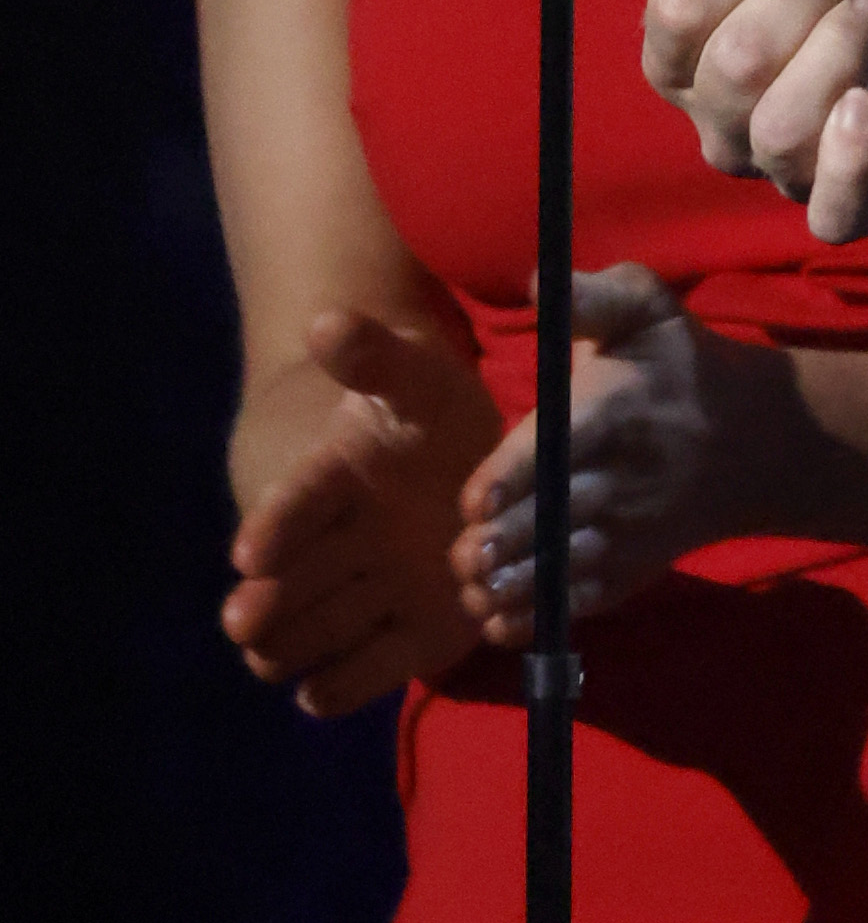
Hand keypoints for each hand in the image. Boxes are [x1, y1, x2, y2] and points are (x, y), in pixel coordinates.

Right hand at [223, 310, 501, 715]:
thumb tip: (326, 322)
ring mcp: (376, 593)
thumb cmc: (431, 415)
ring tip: (269, 656)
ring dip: (296, 643)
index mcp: (338, 477)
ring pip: (320, 629)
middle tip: (244, 616)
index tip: (249, 548)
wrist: (472, 465)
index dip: (277, 522)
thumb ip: (375, 356)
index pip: (301, 499)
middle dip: (270, 599)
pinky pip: (369, 671)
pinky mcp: (414, 637)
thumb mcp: (416, 377)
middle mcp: (344, 544)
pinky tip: (317, 695)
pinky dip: (343, 686)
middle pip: (297, 579)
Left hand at [451, 264, 764, 640]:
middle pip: (550, 522)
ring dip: (511, 587)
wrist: (751, 440)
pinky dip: (537, 618)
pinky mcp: (629, 571)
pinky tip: (495, 620)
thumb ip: (592, 296)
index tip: (474, 503)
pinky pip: (578, 602)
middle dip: (500, 545)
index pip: (558, 451)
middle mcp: (618, 480)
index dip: (512, 479)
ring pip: (560, 570)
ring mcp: (625, 534)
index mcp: (614, 412)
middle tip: (460, 556)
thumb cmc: (680, 364)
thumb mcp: (646, 308)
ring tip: (470, 591)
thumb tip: (534, 282)